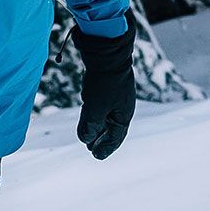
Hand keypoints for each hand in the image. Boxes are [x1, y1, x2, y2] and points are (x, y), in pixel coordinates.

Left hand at [73, 26, 136, 160]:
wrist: (107, 54)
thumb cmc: (104, 82)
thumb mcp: (95, 108)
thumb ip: (90, 126)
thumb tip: (86, 139)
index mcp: (123, 115)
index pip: (115, 137)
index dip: (105, 148)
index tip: (96, 156)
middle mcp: (122, 107)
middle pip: (112, 129)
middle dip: (102, 140)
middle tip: (92, 150)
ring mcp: (116, 96)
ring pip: (106, 117)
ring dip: (98, 128)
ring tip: (89, 137)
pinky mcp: (108, 86)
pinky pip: (103, 106)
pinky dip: (96, 114)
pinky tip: (89, 116)